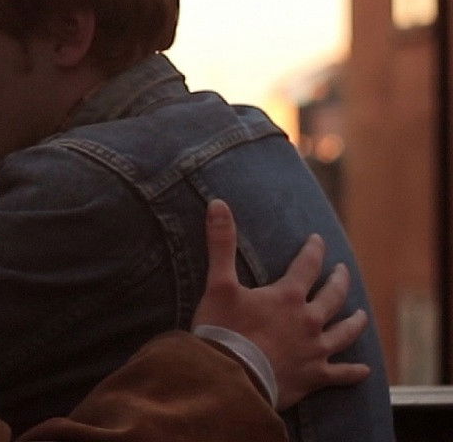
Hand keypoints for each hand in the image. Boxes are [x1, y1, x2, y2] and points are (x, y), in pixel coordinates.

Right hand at [192, 198, 370, 409]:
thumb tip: (218, 203)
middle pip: (332, 296)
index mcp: (288, 296)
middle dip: (338, 280)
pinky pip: (341, 373)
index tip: (317, 240)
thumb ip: (221, 244)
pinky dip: (353, 372)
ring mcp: (315, 349)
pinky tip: (363, 370)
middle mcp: (309, 320)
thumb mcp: (219, 284)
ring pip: (343, 333)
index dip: (313, 250)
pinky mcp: (315, 375)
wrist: (232, 378)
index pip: (307, 265)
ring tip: (360, 315)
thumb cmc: (224, 330)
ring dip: (353, 322)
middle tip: (343, 271)